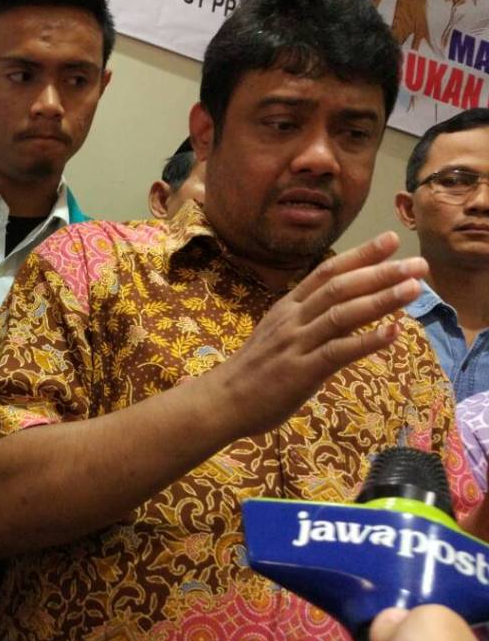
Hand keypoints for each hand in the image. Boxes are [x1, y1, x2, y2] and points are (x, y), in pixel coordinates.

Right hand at [216, 232, 426, 438]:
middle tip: (417, 262)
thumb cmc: (253, 370)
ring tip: (414, 288)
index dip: (359, 255)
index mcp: (287, 308)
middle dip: (381, 272)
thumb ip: (310, 322)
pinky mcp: (301, 372)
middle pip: (340, 287)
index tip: (390, 240)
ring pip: (343, 314)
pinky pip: (338, 352)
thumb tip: (348, 311)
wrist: (223, 400)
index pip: (326, 272)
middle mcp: (293, 319)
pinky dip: (367, 341)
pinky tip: (393, 333)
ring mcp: (296, 344)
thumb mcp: (279, 335)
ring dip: (381, 299)